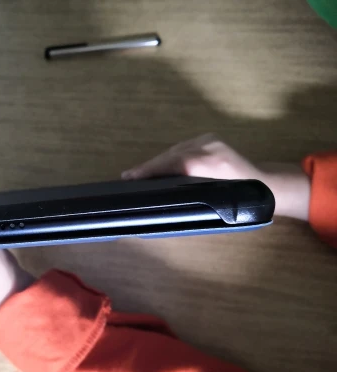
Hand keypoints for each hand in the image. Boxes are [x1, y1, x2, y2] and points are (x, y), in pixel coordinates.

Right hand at [121, 133, 310, 220]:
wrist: (268, 185)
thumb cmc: (243, 203)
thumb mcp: (215, 206)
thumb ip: (189, 200)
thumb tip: (161, 201)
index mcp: (211, 164)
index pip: (174, 162)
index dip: (150, 169)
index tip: (130, 177)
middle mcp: (209, 147)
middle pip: (171, 154)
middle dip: (149, 166)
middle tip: (128, 177)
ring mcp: (210, 141)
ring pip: (175, 150)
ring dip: (158, 162)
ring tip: (140, 174)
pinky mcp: (210, 140)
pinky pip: (183, 148)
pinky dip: (169, 158)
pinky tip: (159, 167)